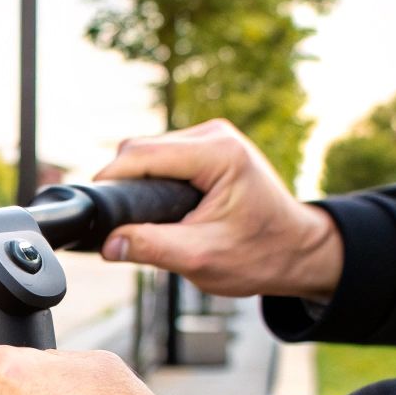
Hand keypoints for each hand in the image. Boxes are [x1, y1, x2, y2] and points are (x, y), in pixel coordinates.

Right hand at [95, 119, 343, 300]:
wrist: (299, 252)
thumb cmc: (262, 255)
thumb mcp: (201, 259)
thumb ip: (151, 248)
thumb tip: (108, 244)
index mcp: (219, 154)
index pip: (142, 155)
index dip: (112, 180)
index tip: (96, 208)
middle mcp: (216, 135)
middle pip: (142, 149)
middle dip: (127, 184)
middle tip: (128, 225)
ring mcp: (215, 136)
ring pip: (149, 150)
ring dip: (140, 182)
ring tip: (149, 218)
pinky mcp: (210, 146)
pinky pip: (164, 155)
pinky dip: (153, 179)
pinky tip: (162, 206)